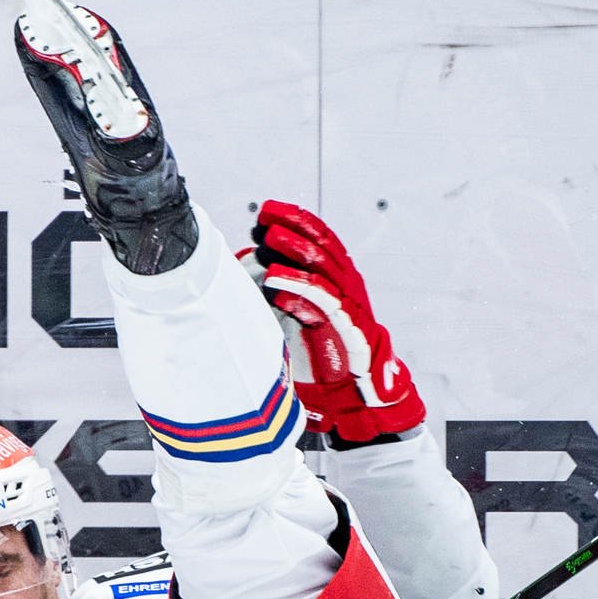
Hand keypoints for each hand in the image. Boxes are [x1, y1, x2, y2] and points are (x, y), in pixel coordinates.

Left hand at [240, 200, 425, 443]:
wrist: (350, 387)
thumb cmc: (320, 349)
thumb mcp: (298, 311)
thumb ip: (281, 287)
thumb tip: (247, 261)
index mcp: (336, 275)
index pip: (318, 237)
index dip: (295, 220)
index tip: (267, 210)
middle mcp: (345, 282)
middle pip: (321, 245)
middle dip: (292, 228)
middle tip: (264, 218)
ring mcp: (348, 302)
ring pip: (322, 268)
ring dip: (294, 253)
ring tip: (267, 242)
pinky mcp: (347, 325)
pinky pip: (323, 302)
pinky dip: (299, 291)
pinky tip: (275, 285)